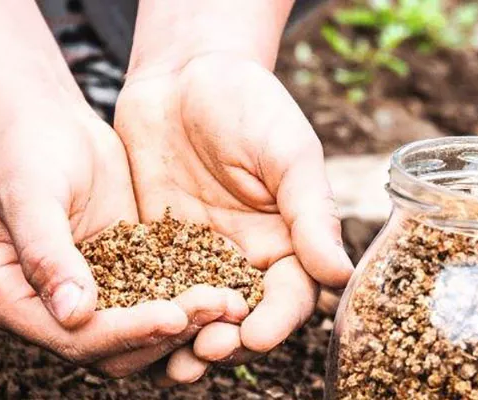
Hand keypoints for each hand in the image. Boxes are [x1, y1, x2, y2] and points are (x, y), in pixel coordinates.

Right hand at [0, 105, 242, 376]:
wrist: (44, 120)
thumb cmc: (24, 149)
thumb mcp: (30, 194)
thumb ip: (46, 253)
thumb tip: (74, 314)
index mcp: (11, 301)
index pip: (74, 339)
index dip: (125, 333)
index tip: (173, 317)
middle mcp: (51, 311)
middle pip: (113, 348)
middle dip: (166, 333)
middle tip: (217, 308)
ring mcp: (90, 297)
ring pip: (141, 334)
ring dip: (186, 324)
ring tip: (230, 303)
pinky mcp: (122, 276)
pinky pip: (157, 299)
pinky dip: (189, 299)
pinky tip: (228, 288)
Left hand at [115, 54, 354, 384]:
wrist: (186, 75)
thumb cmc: (250, 104)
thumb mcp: (287, 152)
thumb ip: (311, 211)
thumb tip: (340, 274)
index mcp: (288, 239)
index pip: (289, 295)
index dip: (277, 320)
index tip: (258, 334)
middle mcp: (246, 255)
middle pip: (243, 315)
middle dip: (229, 338)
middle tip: (209, 350)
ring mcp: (200, 254)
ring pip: (198, 312)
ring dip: (189, 339)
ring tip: (176, 362)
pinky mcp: (158, 245)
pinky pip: (155, 287)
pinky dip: (150, 312)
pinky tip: (136, 329)